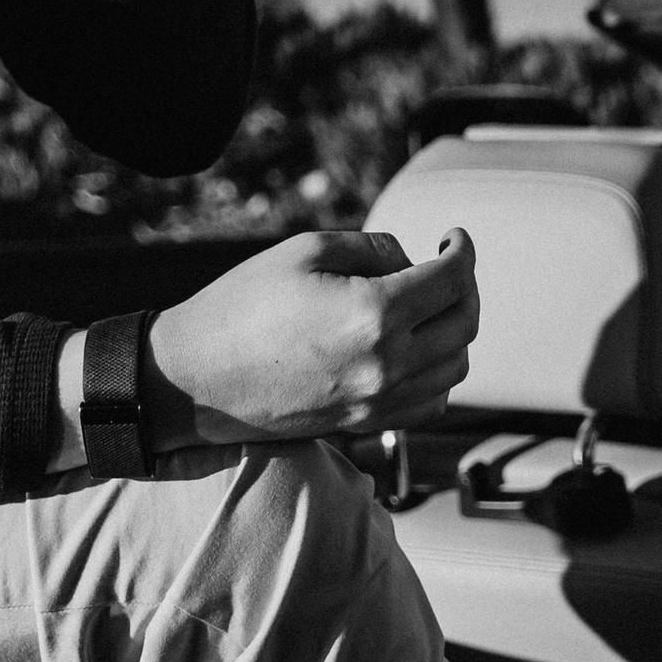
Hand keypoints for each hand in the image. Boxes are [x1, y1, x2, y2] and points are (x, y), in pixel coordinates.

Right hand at [150, 228, 479, 445]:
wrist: (195, 379)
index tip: (453, 236)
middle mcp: (388, 366)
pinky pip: (430, 402)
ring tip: (427, 304)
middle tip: (444, 264)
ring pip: (455, 367)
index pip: (453, 279)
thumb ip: (374, 247)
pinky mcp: (365, 425)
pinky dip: (439, 372)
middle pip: (464, 324)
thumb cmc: (243, 305)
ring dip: (455, 330)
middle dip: (465, 286)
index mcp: (375, 315)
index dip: (463, 249)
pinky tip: (415, 347)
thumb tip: (412, 261)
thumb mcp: (306, 249)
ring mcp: (378, 403)